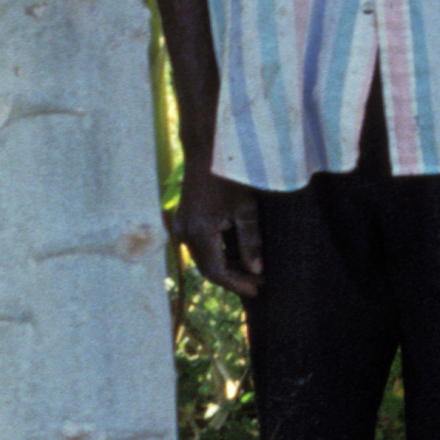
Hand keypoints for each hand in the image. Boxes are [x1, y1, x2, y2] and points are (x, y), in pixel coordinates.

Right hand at [171, 161, 261, 297]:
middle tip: (259, 282)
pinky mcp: (183, 221)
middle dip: (234, 278)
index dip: (237, 283)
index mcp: (200, 231)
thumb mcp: (245, 207)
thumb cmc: (229, 175)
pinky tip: (236, 255)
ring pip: (203, 259)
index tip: (258, 288)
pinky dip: (217, 254)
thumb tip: (256, 269)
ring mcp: (180, 227)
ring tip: (252, 271)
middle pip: (208, 269)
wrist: (206, 151)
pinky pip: (199, 247)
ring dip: (226, 267)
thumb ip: (250, 240)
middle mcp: (185, 233)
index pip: (217, 271)